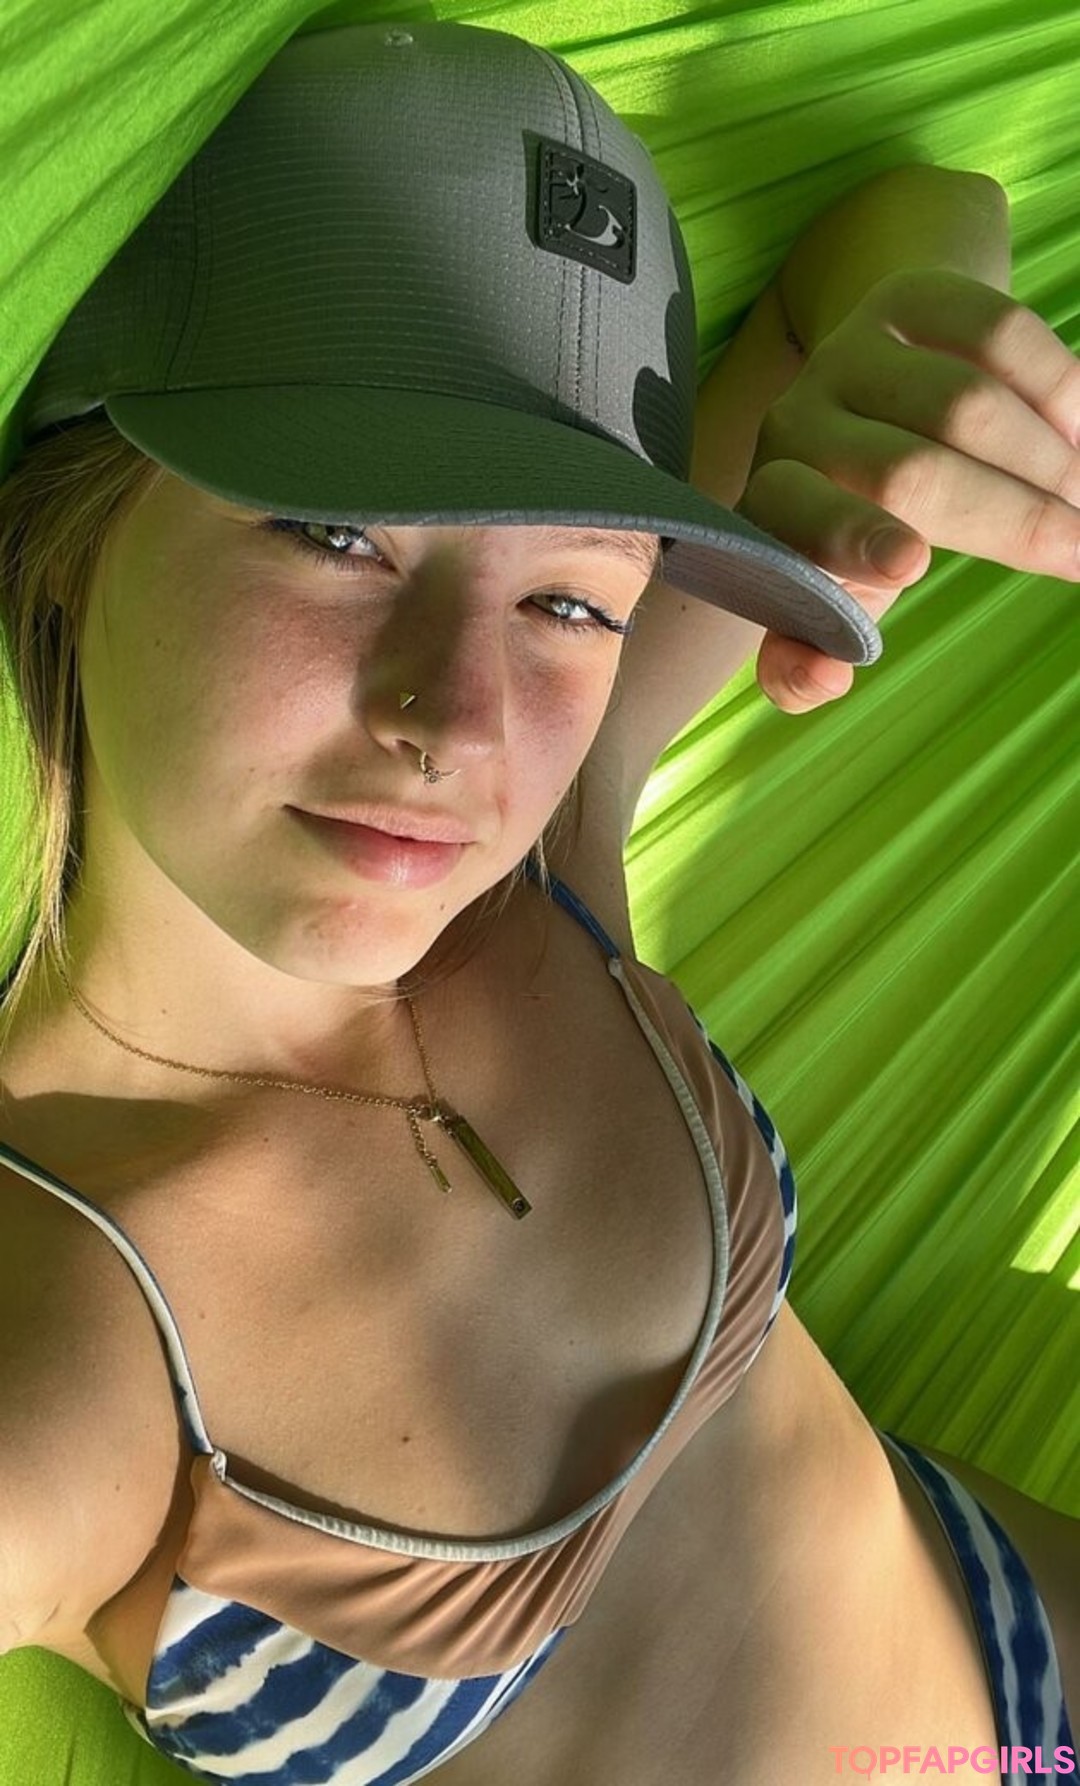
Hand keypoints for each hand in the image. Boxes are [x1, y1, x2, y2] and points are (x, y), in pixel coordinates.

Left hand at [736, 267, 1079, 711]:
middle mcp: (795, 421)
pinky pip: (998, 333)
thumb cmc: (850, 525)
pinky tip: (1079, 435)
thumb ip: (805, 655)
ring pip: (965, 406)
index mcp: (768, 505)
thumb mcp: (828, 592)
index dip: (846, 539)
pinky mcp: (907, 297)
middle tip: (1076, 549)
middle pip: (908, 471)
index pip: (792, 516)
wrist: (866, 396)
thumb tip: (824, 681)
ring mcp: (851, 352)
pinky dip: (1057, 388)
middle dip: (1007, 517)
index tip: (911, 563)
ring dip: (1046, 462)